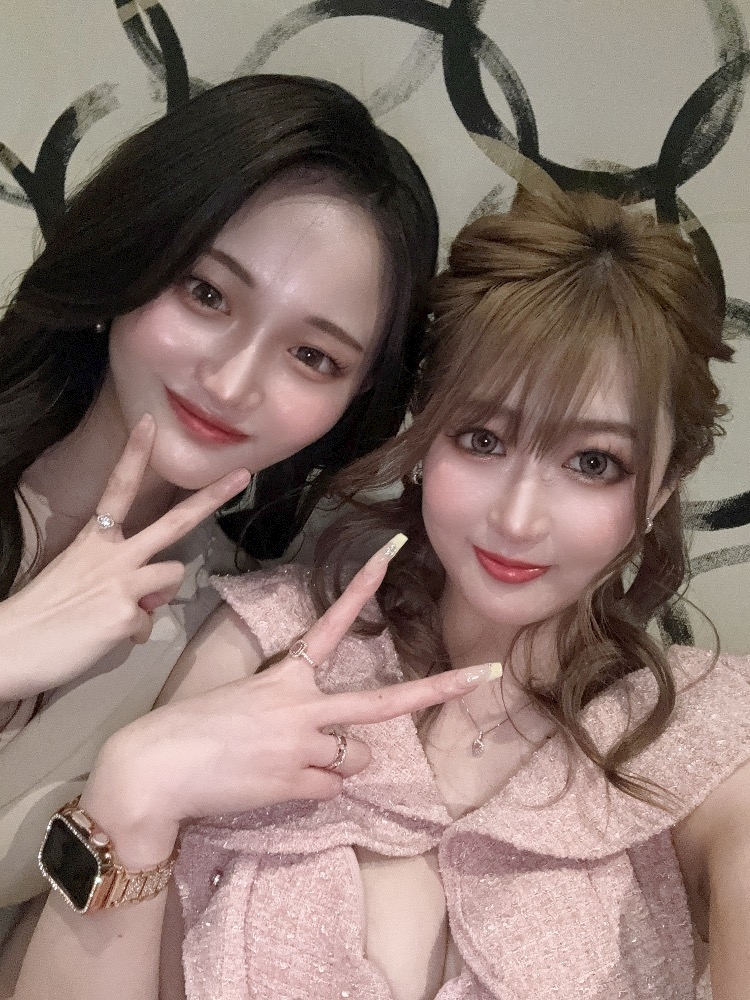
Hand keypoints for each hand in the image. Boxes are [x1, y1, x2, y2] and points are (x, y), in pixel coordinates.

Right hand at [0, 414, 249, 698]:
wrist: (14, 645)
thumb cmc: (43, 611)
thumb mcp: (78, 577)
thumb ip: (118, 575)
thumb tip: (146, 596)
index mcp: (96, 539)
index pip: (118, 487)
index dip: (135, 454)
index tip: (150, 423)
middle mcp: (115, 553)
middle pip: (175, 521)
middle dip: (212, 498)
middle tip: (242, 475)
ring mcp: (124, 582)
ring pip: (172, 575)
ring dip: (155, 598)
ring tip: (117, 614)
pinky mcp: (127, 614)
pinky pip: (148, 625)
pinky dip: (130, 636)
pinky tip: (102, 638)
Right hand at [83, 538, 497, 865]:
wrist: (156, 769)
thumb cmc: (193, 727)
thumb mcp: (246, 701)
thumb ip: (298, 713)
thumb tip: (344, 749)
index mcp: (286, 674)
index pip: (333, 621)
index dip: (364, 584)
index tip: (393, 549)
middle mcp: (306, 707)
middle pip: (385, 704)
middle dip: (441, 689)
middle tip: (488, 673)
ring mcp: (306, 747)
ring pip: (356, 758)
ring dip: (335, 762)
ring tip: (285, 761)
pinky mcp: (298, 785)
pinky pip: (331, 788)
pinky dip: (312, 788)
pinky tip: (275, 782)